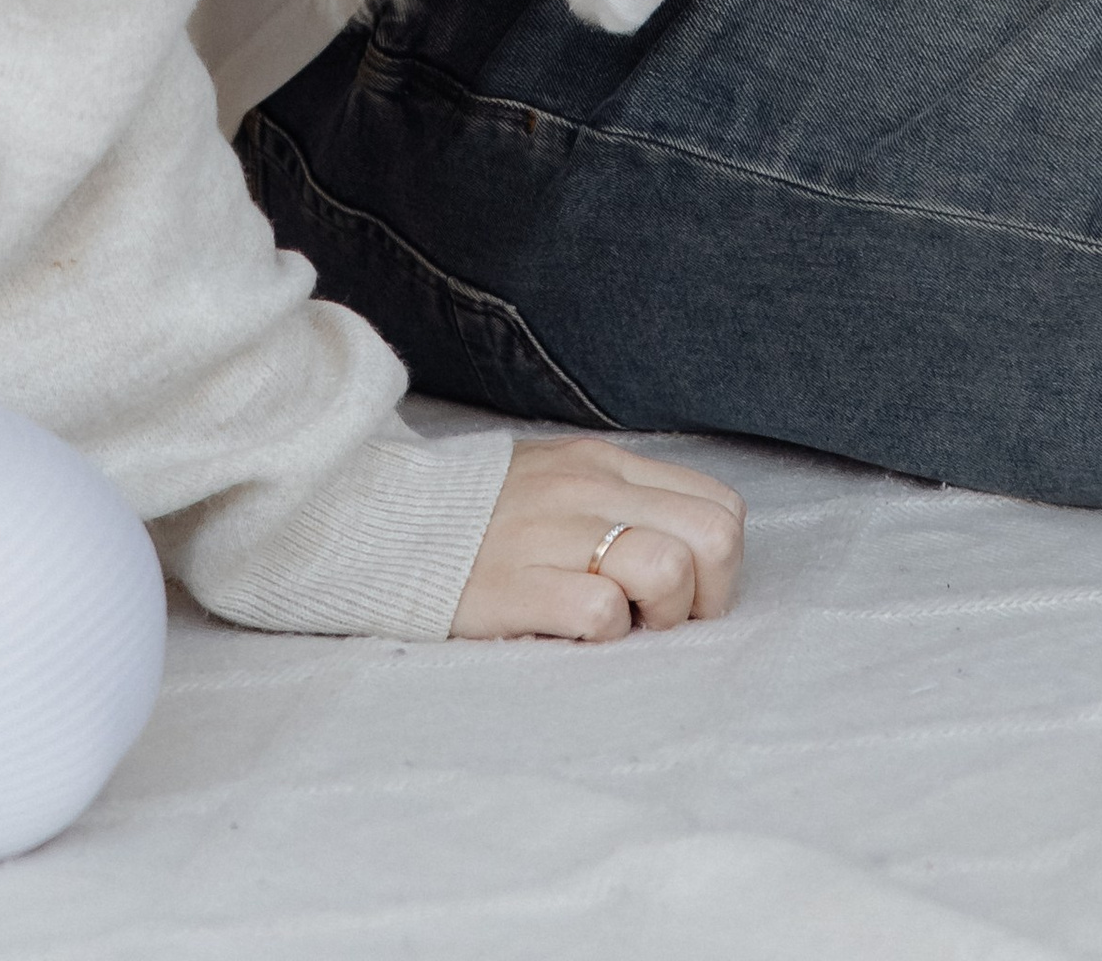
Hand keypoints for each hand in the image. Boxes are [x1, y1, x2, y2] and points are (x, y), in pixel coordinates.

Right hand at [451, 433, 747, 641]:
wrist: (382, 524)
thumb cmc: (484, 519)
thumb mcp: (560, 483)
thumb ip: (620, 503)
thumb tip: (688, 557)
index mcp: (604, 464)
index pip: (719, 507)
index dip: (715, 565)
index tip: (680, 595)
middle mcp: (588, 489)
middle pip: (714, 538)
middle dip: (704, 595)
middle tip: (656, 619)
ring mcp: (552, 535)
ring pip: (669, 569)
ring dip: (657, 616)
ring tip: (616, 624)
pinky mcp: (515, 585)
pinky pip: (601, 613)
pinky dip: (601, 636)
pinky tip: (570, 631)